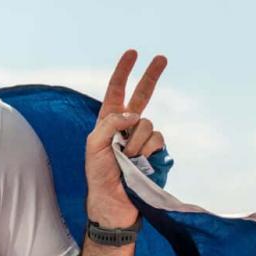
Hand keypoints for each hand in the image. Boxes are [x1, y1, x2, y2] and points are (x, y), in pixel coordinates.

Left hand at [85, 50, 166, 226]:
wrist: (114, 202)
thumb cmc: (99, 175)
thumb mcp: (94, 146)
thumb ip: (110, 124)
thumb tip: (134, 114)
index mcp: (108, 122)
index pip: (116, 92)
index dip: (123, 72)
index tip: (132, 53)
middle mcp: (128, 127)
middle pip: (142, 96)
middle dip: (151, 76)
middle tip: (161, 57)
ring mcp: (144, 138)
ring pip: (148, 124)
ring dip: (135, 143)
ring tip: (126, 160)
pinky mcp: (157, 152)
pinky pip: (157, 140)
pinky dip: (147, 151)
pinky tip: (140, 164)